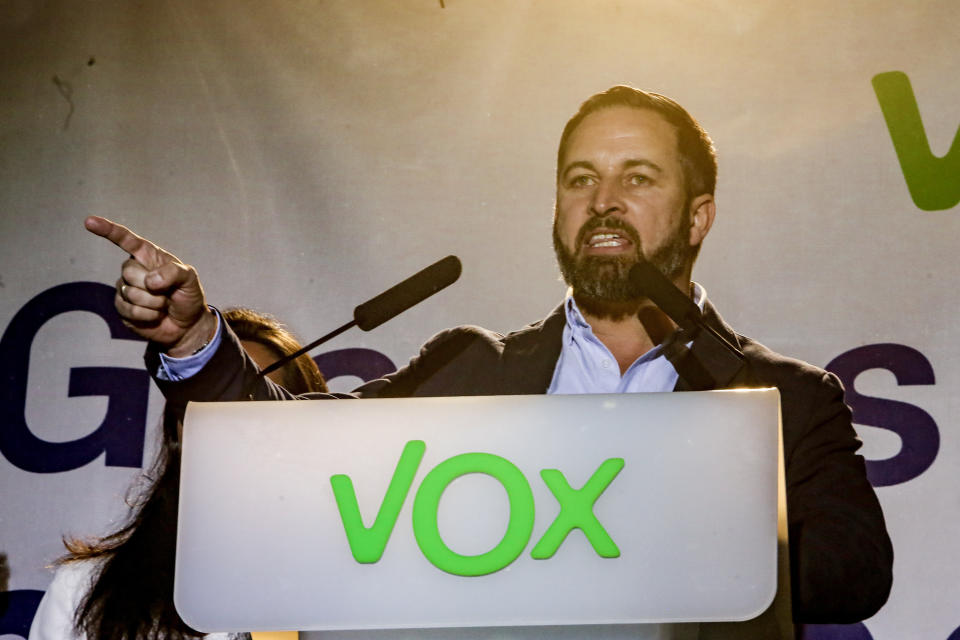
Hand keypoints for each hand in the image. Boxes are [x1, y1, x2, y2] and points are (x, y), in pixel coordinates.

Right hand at [85, 216, 216, 355]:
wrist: (187, 323)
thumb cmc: (187, 295)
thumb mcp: (189, 279)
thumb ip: (174, 272)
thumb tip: (150, 281)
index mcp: (148, 256)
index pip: (126, 240)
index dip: (108, 230)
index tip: (89, 221)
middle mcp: (133, 270)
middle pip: (129, 272)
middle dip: (152, 286)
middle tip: (167, 293)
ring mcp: (125, 289)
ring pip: (130, 293)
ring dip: (154, 303)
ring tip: (163, 304)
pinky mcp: (122, 309)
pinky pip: (129, 310)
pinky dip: (148, 315)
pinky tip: (155, 315)